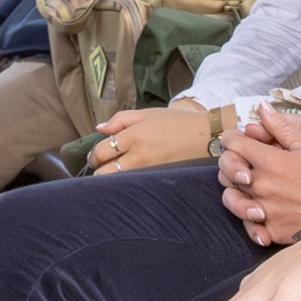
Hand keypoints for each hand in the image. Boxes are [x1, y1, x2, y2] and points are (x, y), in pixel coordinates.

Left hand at [87, 100, 207, 174]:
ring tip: (116, 173)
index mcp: (134, 136)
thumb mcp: (148, 113)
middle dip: (99, 171)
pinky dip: (129, 184)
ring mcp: (150, 171)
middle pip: (105, 174)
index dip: (93, 156)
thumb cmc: (177, 122)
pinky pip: (136, 187)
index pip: (101, 152)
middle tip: (103, 167)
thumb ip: (120, 120)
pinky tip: (132, 178)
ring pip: (119, 184)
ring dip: (113, 180)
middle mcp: (140, 156)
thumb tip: (99, 129)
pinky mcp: (159, 181)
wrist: (206, 136)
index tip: (95, 157)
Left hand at [219, 112, 300, 244]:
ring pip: (231, 199)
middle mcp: (262, 185)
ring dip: (235, 193)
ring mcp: (265, 209)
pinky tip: (260, 214)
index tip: (237, 141)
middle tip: (242, 164)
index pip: (232, 143)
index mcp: (269, 161)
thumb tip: (261, 107)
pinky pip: (248, 225)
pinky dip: (251, 221)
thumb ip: (279, 126)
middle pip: (226, 171)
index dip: (232, 139)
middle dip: (231, 164)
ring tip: (248, 190)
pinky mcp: (272, 230)